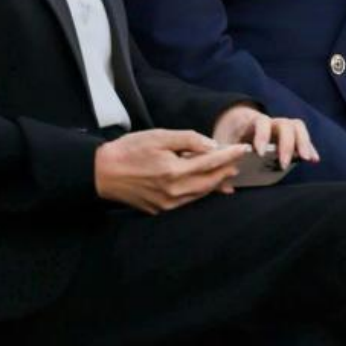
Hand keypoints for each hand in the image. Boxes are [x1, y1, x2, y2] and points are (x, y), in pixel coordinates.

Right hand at [95, 129, 248, 214]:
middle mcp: (173, 191)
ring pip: (200, 193)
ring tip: (229, 176)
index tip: (242, 149)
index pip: (210, 162)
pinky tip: (206, 188)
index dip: (229, 155)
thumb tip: (211, 145)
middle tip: (238, 162)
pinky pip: (187, 201)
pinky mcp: (160, 209)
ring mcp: (167, 203)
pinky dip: (200, 192)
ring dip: (216, 184)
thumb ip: (187, 139)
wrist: (103, 173)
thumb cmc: (129, 150)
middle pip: (209, 182)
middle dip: (226, 171)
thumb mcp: (158, 136)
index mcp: (174, 171)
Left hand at [214, 104, 319, 170]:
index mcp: (252, 122)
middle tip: (284, 163)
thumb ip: (224, 162)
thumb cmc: (230, 140)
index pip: (261, 122)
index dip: (262, 136)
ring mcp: (282, 128)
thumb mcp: (223, 147)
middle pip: (285, 124)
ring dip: (303, 142)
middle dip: (287, 144)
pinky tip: (315, 160)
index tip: (260, 153)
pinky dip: (310, 148)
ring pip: (297, 127)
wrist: (237, 126)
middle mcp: (270, 122)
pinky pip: (303, 138)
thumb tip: (226, 184)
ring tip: (306, 159)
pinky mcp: (290, 136)